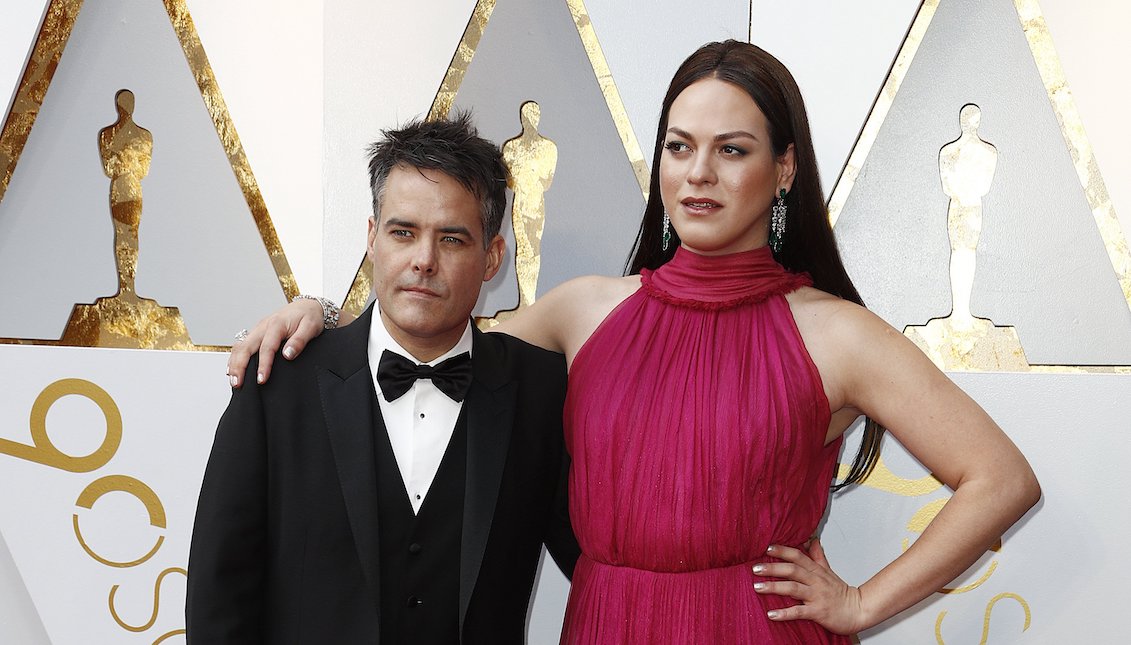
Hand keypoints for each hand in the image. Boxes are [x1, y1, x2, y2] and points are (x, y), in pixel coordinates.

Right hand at [227, 299, 325, 386]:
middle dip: (239, 366)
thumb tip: (288, 355)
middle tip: (238, 383)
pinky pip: (242, 345)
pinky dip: (235, 357)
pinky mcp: (257, 333)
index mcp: (277, 324)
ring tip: (234, 380)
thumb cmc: (309, 316)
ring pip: (240, 346)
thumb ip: (299, 341)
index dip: (263, 365)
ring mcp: (258, 329)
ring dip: (234, 363)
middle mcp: (264, 326)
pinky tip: (233, 369)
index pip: (266, 347)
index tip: (261, 380)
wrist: (307, 305)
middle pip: (246, 347)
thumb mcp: (311, 327)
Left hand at [752, 539, 867, 634]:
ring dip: (774, 587)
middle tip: (755, 568)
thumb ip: (818, 556)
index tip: (767, 548)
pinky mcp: (818, 612)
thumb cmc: (840, 592)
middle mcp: (815, 581)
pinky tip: (771, 614)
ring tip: (757, 587)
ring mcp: (816, 596)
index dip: (783, 551)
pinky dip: (784, 613)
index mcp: (816, 571)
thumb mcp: (828, 571)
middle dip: (772, 568)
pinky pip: (799, 612)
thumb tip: (812, 540)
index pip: (798, 556)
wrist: (858, 610)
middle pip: (792, 570)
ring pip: (793, 588)